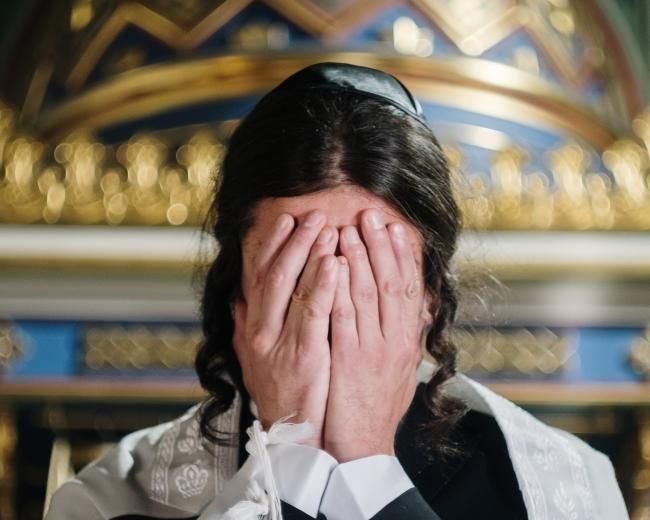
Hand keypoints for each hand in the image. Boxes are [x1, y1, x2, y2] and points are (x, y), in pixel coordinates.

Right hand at [233, 210, 338, 447]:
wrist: (290, 437)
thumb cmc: (279, 393)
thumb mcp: (252, 359)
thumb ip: (245, 326)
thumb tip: (239, 297)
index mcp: (252, 328)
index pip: (259, 276)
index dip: (271, 246)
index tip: (286, 221)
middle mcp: (260, 331)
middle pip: (275, 275)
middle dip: (295, 242)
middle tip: (314, 215)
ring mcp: (280, 343)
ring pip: (292, 288)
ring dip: (311, 255)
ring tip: (328, 229)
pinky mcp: (304, 356)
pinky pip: (314, 313)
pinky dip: (323, 285)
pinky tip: (336, 264)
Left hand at [324, 209, 429, 461]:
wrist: (364, 449)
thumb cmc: (378, 408)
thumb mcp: (400, 371)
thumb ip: (405, 338)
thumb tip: (414, 312)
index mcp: (408, 341)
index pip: (409, 289)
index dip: (403, 256)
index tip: (395, 229)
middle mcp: (396, 341)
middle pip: (391, 283)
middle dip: (381, 247)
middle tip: (371, 216)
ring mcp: (373, 350)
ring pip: (369, 294)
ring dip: (359, 258)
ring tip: (350, 228)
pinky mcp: (349, 360)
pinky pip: (344, 316)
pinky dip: (340, 288)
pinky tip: (333, 265)